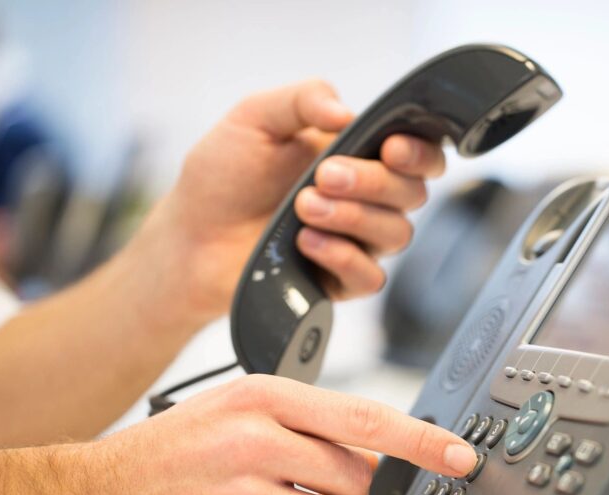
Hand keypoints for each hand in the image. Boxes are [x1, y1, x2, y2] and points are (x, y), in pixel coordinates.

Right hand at [52, 376, 475, 494]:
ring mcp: (242, 494)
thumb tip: (375, 458)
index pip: (366, 419)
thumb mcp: (235, 409)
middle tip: (298, 493)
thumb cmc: (170, 453)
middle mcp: (256, 440)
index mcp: (264, 397)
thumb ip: (306, 425)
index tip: (461, 457)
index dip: (423, 441)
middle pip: (357, 480)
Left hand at [137, 80, 445, 324]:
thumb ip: (302, 100)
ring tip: (303, 208)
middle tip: (324, 176)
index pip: (418, 155)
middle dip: (374, 182)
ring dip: (354, 218)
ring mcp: (356, 241)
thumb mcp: (254, 119)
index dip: (419, 153)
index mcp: (356, 155)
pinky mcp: (339, 280)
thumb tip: (347, 111)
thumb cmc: (222, 178)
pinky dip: (344, 258)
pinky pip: (371, 277)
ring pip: (396, 234)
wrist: (190, 238)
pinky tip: (307, 243)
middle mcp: (365, 199)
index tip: (390, 148)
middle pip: (411, 193)